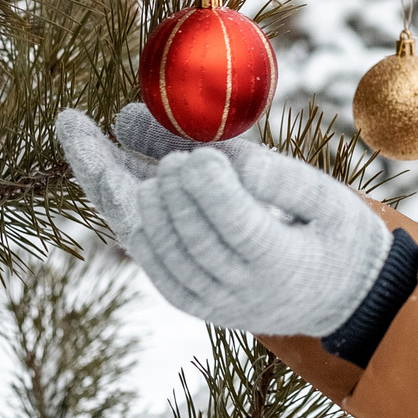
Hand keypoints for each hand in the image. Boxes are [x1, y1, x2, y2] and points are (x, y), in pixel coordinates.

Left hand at [54, 110, 391, 336]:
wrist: (342, 300)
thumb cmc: (340, 237)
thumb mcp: (327, 198)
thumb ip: (275, 176)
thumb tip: (211, 153)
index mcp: (282, 266)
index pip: (236, 225)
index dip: (210, 189)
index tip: (194, 155)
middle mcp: (235, 290)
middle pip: (180, 230)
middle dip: (154, 176)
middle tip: (116, 118)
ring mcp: (204, 298)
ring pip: (147, 238)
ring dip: (113, 182)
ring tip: (74, 129)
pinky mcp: (184, 296)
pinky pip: (143, 249)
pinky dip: (118, 206)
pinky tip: (95, 164)